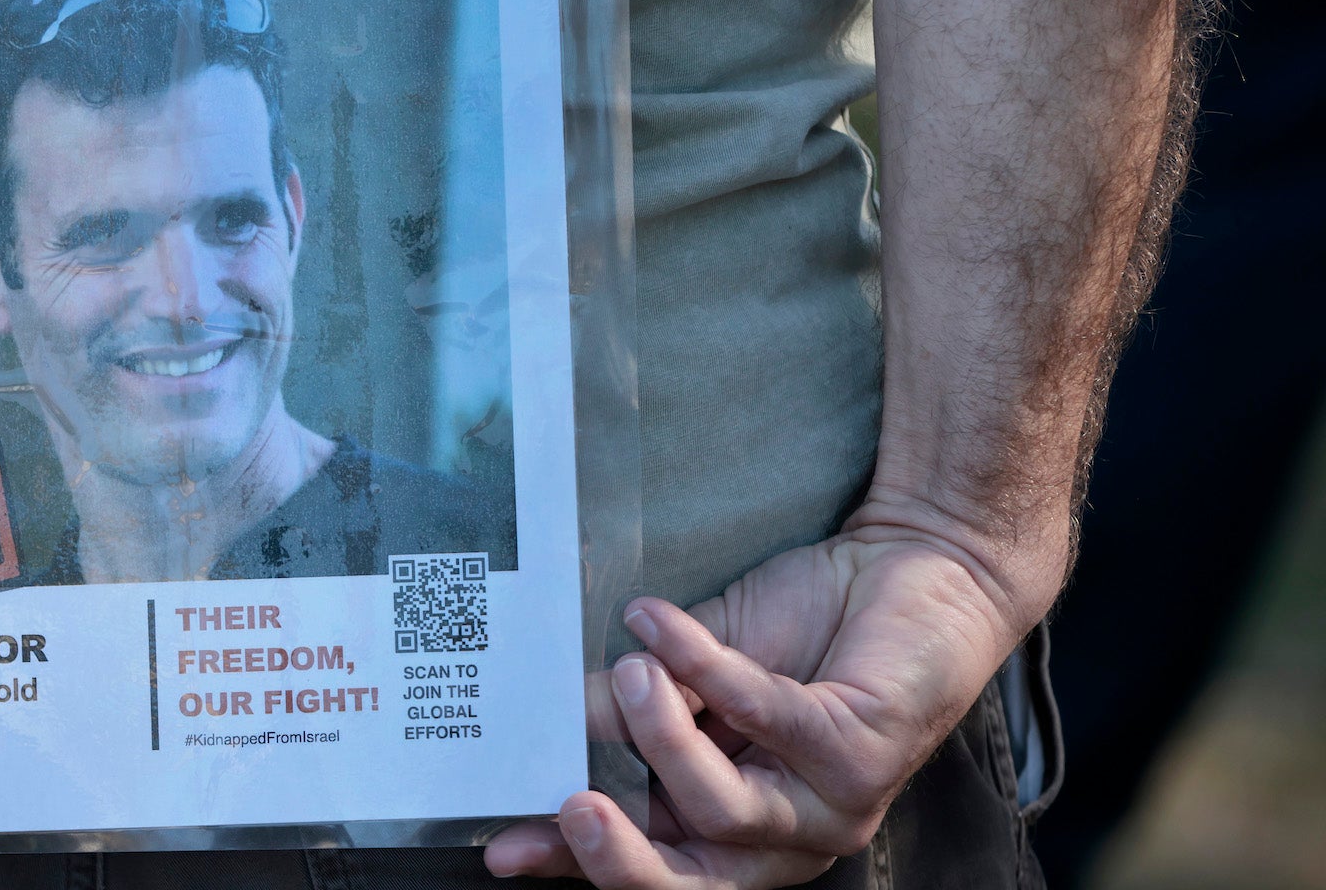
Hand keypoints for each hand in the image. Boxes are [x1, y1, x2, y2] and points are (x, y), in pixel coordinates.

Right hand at [485, 529, 1024, 886]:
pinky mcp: (861, 751)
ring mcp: (832, 803)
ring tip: (633, 670)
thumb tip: (549, 719)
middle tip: (571, 804)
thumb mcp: (694, 669)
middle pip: (696, 880)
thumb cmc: (810, 623)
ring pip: (725, 810)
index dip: (577, 862)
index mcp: (741, 825)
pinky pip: (765, 719)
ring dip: (663, 737)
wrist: (914, 563)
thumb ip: (632, 702)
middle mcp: (791, 834)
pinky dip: (704, 666)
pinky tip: (658, 624)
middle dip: (624, 855)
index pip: (653, 861)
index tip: (507, 846)